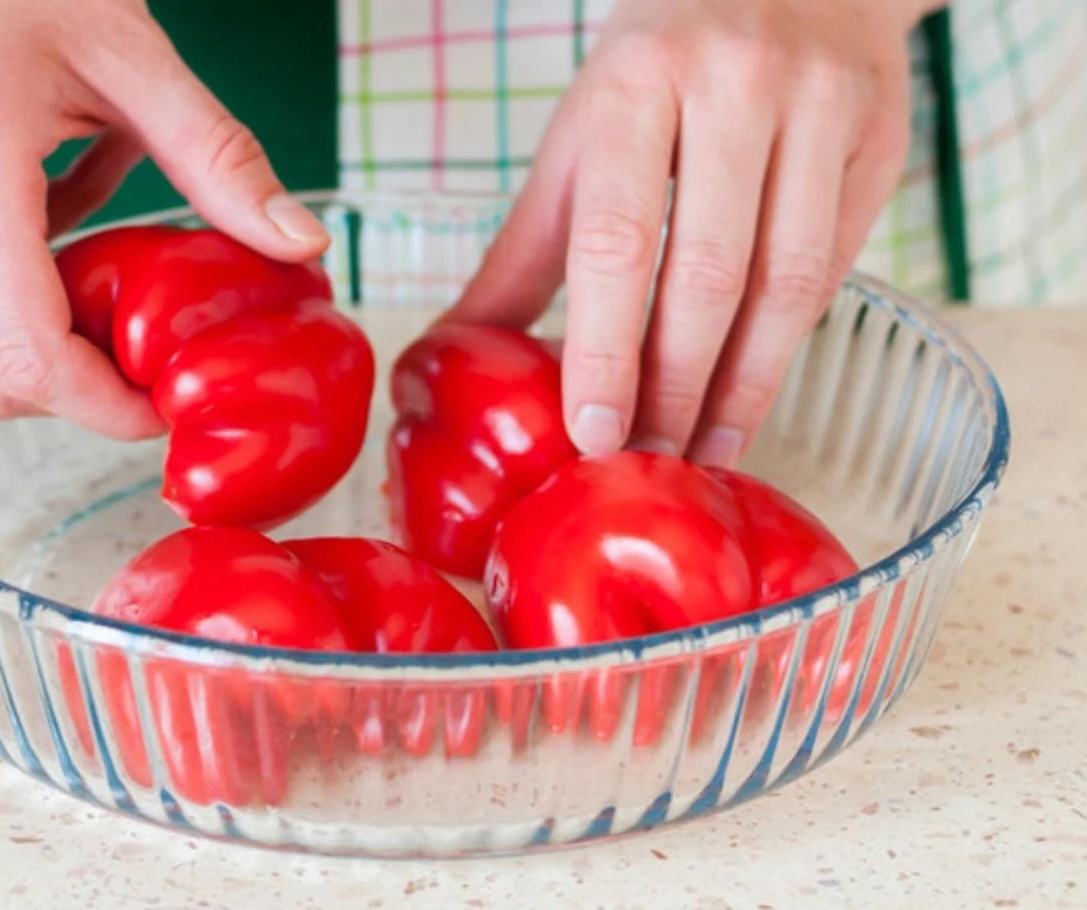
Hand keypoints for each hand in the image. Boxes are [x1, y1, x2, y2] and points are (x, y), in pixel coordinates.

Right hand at [0, 0, 328, 437]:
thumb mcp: (132, 56)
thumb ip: (220, 161)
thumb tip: (301, 243)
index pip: (28, 362)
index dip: (105, 408)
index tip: (163, 405)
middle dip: (75, 389)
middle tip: (144, 354)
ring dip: (41, 332)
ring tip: (92, 251)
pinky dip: (5, 285)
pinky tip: (42, 213)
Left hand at [449, 0, 929, 464]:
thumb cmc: (660, 70)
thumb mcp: (580, 140)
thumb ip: (526, 251)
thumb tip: (456, 350)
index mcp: (637, 84)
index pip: (617, 240)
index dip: (605, 351)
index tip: (592, 434)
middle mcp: (735, 86)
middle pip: (708, 274)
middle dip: (675, 388)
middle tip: (647, 460)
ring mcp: (819, 108)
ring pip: (789, 283)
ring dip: (743, 388)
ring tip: (703, 451)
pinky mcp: (879, 137)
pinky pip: (837, 267)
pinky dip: (790, 346)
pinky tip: (752, 395)